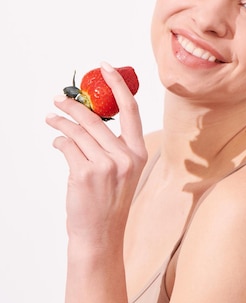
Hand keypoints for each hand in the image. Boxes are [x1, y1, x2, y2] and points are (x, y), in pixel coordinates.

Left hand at [46, 62, 147, 252]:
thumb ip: (113, 145)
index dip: (117, 84)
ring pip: (78, 131)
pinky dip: (59, 142)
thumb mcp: (122, 172)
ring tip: (51, 118)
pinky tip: (57, 144)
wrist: (100, 235)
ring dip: (60, 122)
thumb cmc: (109, 203)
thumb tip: (89, 116)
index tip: (105, 68)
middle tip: (59, 99)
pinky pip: (67, 147)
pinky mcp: (85, 173)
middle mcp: (125, 157)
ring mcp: (105, 165)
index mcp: (138, 153)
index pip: (130, 109)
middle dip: (73, 105)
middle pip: (96, 118)